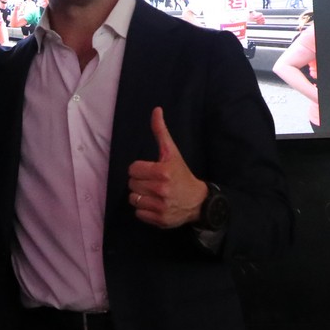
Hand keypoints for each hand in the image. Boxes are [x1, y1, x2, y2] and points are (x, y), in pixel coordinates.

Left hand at [125, 107, 206, 227]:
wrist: (198, 201)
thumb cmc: (181, 174)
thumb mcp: (172, 152)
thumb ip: (161, 132)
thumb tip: (156, 110)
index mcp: (163, 172)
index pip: (132, 169)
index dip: (139, 169)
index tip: (150, 171)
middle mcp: (161, 190)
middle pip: (131, 184)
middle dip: (139, 182)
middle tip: (152, 182)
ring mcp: (160, 206)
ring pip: (133, 199)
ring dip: (140, 196)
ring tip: (152, 193)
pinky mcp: (159, 220)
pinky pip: (138, 213)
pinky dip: (143, 209)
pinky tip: (154, 204)